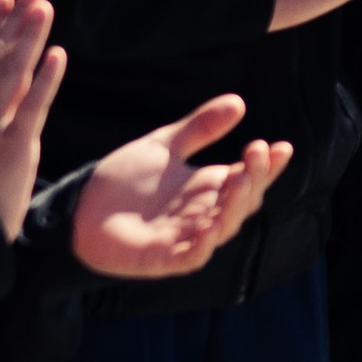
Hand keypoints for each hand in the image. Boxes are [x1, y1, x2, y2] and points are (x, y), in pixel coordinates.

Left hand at [72, 101, 289, 278]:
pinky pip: (191, 257)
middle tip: (254, 153)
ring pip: (224, 228)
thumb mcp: (164, 145)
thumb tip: (239, 102)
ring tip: (237, 181)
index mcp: (209, 187)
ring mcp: (186, 238)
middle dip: (254, 179)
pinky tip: (208, 225)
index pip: (249, 179)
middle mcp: (205, 213)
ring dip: (233, 208)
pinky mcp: (163, 259)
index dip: (268, 166)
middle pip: (243, 202)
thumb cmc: (126, 181)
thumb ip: (200, 128)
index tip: (281, 146)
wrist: (80, 208)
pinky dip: (203, 244)